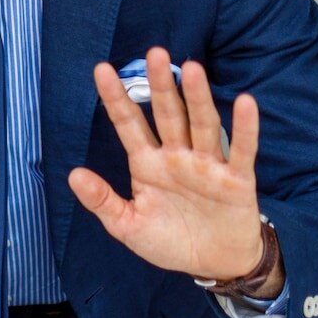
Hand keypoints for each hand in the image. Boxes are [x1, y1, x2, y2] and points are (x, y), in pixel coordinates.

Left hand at [67, 48, 281, 292]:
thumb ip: (102, 201)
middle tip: (154, 53)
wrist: (214, 264)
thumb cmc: (170, 240)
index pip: (129, 124)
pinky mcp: (236, 179)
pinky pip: (242, 150)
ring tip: (192, 69)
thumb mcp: (128, 226)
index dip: (116, 98)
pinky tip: (244, 102)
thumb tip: (73, 175)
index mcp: (147, 164)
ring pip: (202, 125)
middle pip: (168, 114)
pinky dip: (245, 128)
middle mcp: (177, 157)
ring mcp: (207, 165)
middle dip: (161, 85)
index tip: (101, 70)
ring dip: (198, 98)